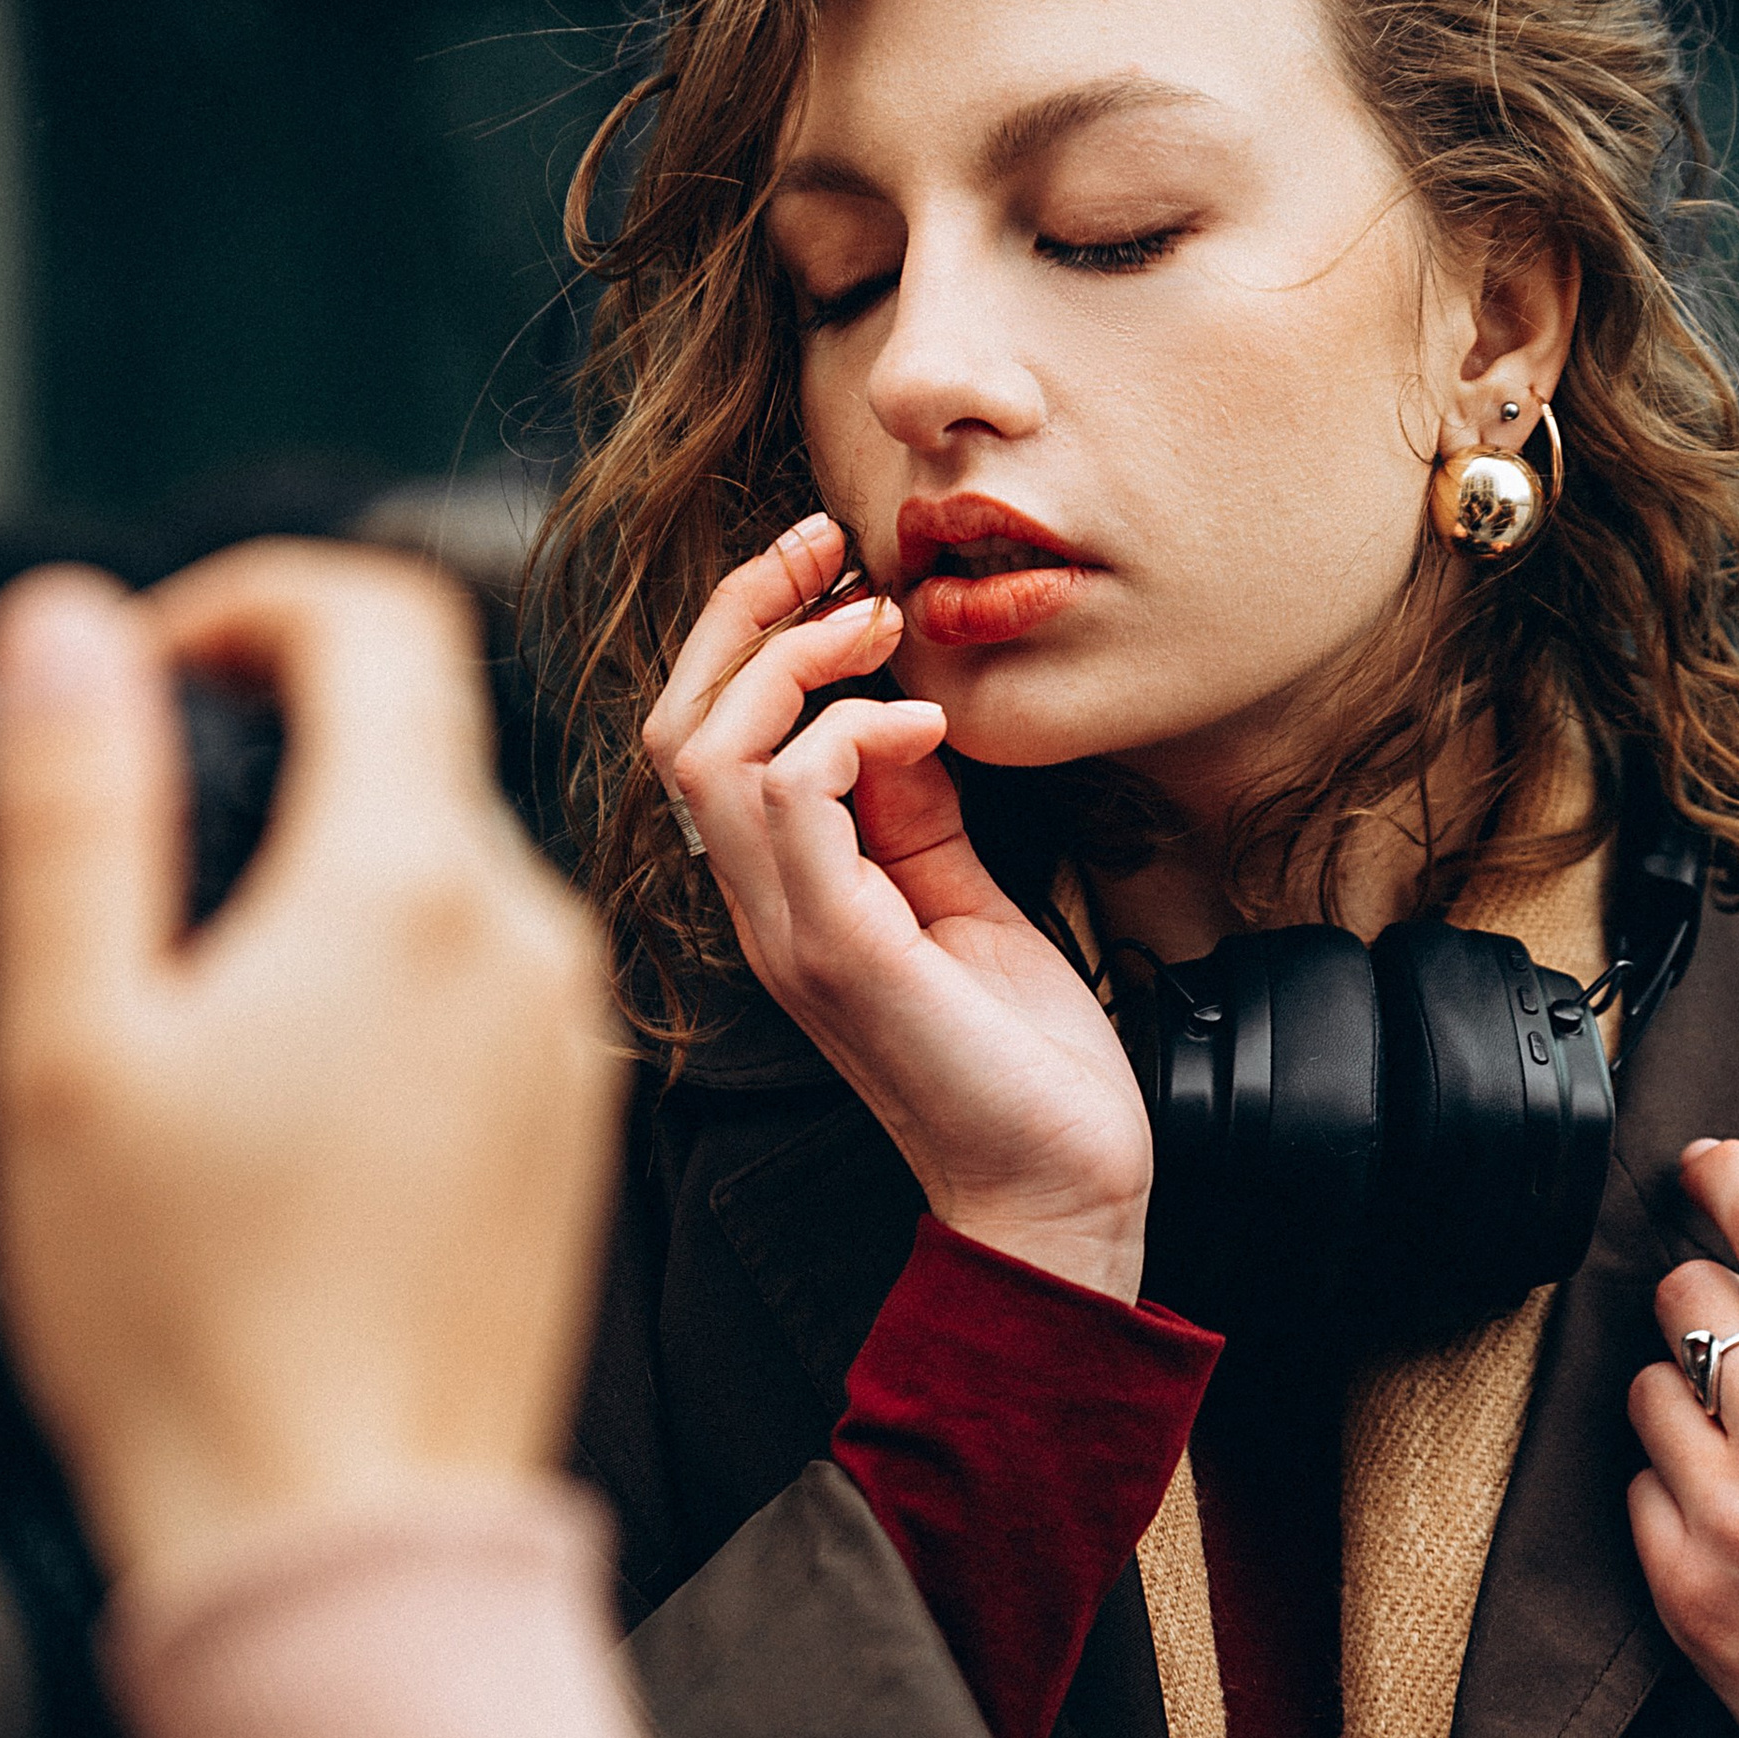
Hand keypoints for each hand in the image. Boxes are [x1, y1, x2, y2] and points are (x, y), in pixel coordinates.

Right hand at [0, 544, 624, 1591]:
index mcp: (412, 882)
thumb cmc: (185, 1318)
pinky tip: (282, 1092)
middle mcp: (528, 934)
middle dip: (272, 741)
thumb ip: (74, 807)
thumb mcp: (69, 1043)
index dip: (248, 598)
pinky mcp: (574, 1122)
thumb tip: (71, 626)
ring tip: (193, 991)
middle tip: (134, 841)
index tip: (149, 668)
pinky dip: (383, 974)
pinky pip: (479, 980)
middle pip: (413, 740)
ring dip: (325, 870)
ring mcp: (568, 1033)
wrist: (345, 1539)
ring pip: (443, 866)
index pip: (380, 615)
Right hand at [644, 514, 1151, 1298]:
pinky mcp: (839, 952)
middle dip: (743, 613)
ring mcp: (789, 934)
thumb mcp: (963, 897)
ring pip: (709, 753)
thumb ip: (913, 810)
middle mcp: (762, 911)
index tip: (829, 567)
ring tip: (875, 633)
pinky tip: (923, 728)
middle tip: (828, 551)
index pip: (702, 739)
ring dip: (791, 663)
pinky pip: (792, 798)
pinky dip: (852, 732)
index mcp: (783, 895)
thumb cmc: (1023, 1059)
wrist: (1060, 1185)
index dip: (745, 634)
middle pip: (678, 726)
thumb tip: (896, 711)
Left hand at [1627, 1137, 1738, 1737]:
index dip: (1726, 1175)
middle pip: (1687, 1299)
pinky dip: (1669, 1489)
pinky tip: (1728, 1519)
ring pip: (1647, 1392)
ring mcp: (1725, 1520)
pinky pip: (1636, 1494)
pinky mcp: (1683, 1597)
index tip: (1703, 1159)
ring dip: (1683, 1395)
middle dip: (1710, 1297)